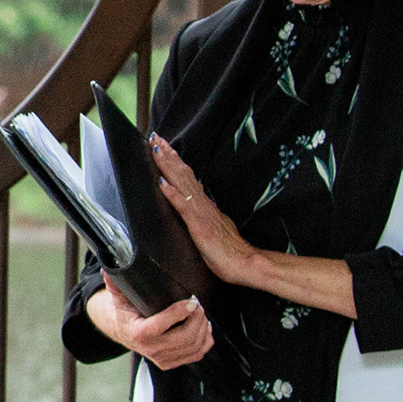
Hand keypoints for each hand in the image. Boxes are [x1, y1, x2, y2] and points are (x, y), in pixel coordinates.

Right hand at [85, 282, 213, 367]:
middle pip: (184, 338)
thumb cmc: (125, 313)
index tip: (191, 301)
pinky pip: (196, 354)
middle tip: (198, 304)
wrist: (123, 332)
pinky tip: (203, 327)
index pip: (161, 325)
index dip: (179, 313)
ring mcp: (162, 359)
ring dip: (202, 328)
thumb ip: (115, 283)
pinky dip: (205, 341)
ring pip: (193, 346)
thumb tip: (108, 268)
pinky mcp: (171, 363)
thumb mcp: (118, 297)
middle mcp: (150, 349)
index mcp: (137, 333)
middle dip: (197, 319)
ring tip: (201, 313)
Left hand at [149, 134, 258, 287]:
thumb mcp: (214, 230)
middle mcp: (203, 205)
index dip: (175, 162)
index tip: (164, 146)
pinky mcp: (200, 226)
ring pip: (183, 184)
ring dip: (169, 166)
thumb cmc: (229, 253)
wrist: (247, 264)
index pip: (188, 179)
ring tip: (158, 149)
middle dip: (168, 155)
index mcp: (205, 206)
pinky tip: (162, 182)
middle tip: (155, 137)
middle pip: (184, 175)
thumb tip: (194, 210)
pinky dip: (173, 193)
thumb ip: (205, 217)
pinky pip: (184, 207)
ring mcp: (202, 214)